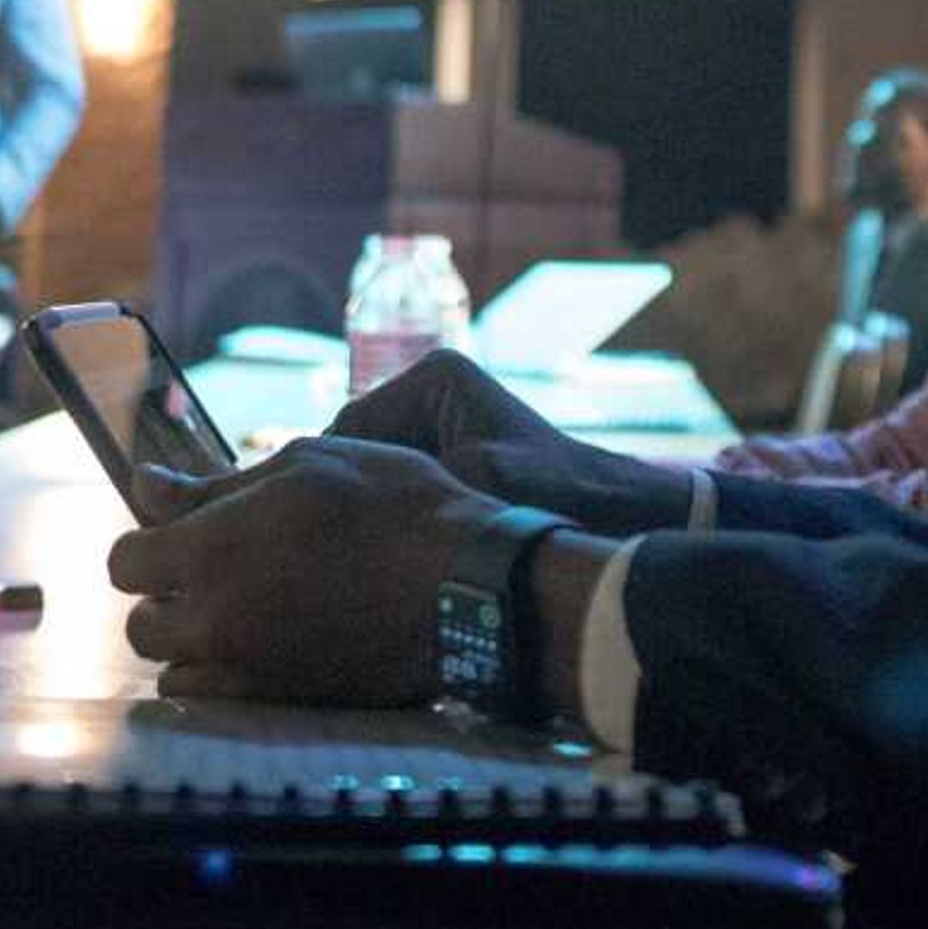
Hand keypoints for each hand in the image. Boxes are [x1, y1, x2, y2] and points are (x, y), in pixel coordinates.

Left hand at [106, 437, 503, 706]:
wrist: (468, 586)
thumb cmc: (394, 505)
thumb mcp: (305, 465)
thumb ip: (214, 486)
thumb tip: (144, 487)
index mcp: (213, 549)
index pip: (124, 563)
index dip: (148, 543)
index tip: (180, 532)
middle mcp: (217, 619)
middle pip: (141, 626)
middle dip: (165, 599)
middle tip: (217, 571)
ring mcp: (249, 670)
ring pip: (175, 671)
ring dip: (192, 643)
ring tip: (245, 610)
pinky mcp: (284, 704)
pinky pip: (218, 701)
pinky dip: (225, 678)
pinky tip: (269, 644)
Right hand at [332, 349, 702, 535]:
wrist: (610, 509)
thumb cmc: (550, 490)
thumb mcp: (474, 481)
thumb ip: (407, 482)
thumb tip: (341, 495)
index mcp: (433, 377)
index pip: (349, 429)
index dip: (329, 480)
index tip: (317, 529)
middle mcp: (430, 390)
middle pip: (357, 449)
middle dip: (351, 493)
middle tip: (336, 545)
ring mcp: (438, 421)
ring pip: (373, 472)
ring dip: (372, 507)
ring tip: (365, 550)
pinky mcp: (447, 453)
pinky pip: (400, 485)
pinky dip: (395, 514)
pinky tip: (393, 550)